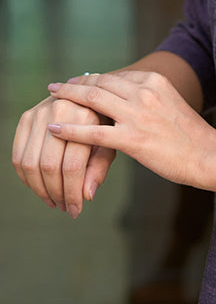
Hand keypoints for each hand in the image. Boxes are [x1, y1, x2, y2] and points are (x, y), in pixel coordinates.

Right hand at [12, 74, 115, 218]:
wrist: (89, 94)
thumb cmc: (102, 123)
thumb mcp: (110, 141)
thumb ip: (99, 167)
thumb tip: (87, 195)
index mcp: (86, 116)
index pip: (72, 166)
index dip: (72, 193)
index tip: (77, 210)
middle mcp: (61, 110)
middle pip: (49, 166)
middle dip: (56, 193)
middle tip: (64, 207)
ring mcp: (40, 112)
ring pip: (30, 163)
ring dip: (39, 189)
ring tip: (53, 200)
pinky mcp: (26, 117)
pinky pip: (18, 155)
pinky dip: (26, 178)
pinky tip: (40, 187)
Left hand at [45, 70, 215, 188]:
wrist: (208, 155)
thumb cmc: (191, 135)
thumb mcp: (171, 103)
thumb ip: (149, 97)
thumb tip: (127, 97)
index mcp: (155, 81)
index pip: (117, 76)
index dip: (95, 79)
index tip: (81, 82)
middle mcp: (145, 92)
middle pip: (101, 82)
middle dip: (77, 83)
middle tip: (59, 85)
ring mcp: (137, 115)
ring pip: (93, 100)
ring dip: (68, 97)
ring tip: (52, 97)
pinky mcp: (132, 139)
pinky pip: (93, 132)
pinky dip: (71, 129)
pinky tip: (55, 129)